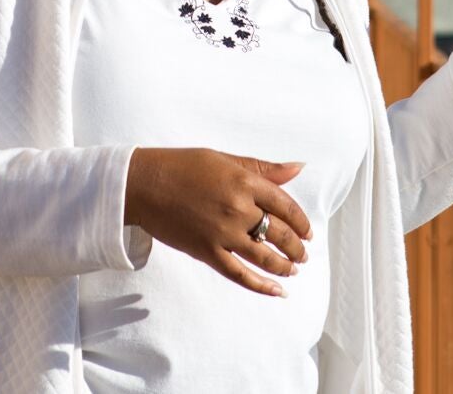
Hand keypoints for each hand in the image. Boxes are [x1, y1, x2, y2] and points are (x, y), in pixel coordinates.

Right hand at [123, 148, 312, 296]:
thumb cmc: (183, 166)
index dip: (302, 222)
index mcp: (245, 182)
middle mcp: (238, 208)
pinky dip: (261, 286)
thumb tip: (298, 167)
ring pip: (265, 257)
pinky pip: (240, 274)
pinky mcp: (207, 252)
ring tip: (293, 269)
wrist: (144, 184)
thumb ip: (263, 167)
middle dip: (296, 247)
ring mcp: (223, 233)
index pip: (286, 206)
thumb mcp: (225, 159)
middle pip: (280, 233)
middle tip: (303, 253)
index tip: (308, 231)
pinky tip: (277, 291)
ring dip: (284, 266)